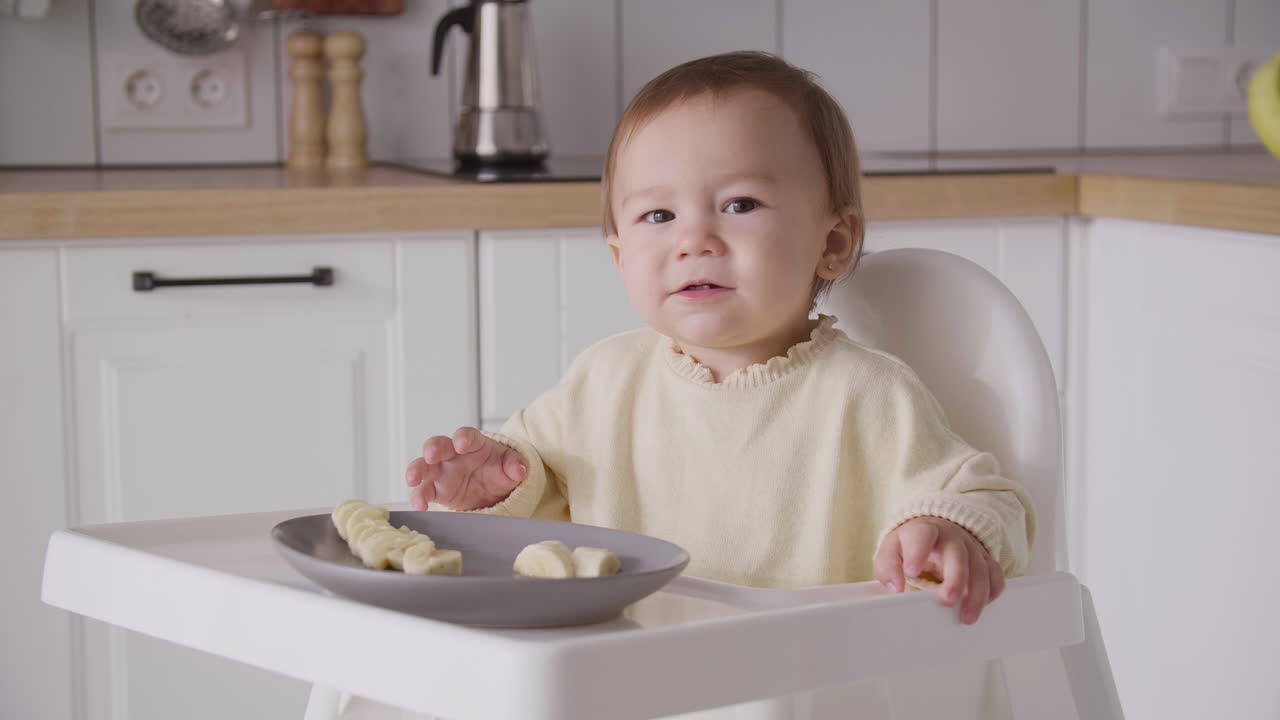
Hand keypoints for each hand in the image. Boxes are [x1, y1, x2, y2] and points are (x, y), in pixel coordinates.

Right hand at [405, 427, 527, 510]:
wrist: (494, 489)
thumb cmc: (499, 469)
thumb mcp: (511, 465)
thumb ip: (515, 465)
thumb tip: (520, 470)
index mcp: (473, 443)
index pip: (467, 436)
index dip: (463, 438)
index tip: (462, 443)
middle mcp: (453, 454)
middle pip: (439, 445)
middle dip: (433, 448)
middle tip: (431, 454)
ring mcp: (442, 471)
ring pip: (424, 466)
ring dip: (417, 470)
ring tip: (413, 480)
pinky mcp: (436, 489)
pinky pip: (423, 491)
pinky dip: (418, 497)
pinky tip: (418, 506)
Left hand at [874, 516, 1005, 623]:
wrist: (937, 532)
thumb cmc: (912, 545)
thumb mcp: (892, 549)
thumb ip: (888, 566)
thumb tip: (895, 588)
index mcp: (924, 531)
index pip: (922, 536)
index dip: (917, 553)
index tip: (911, 572)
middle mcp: (951, 537)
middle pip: (957, 555)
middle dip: (955, 579)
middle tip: (947, 601)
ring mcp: (971, 548)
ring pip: (980, 568)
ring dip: (975, 595)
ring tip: (966, 617)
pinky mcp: (985, 560)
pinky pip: (995, 575)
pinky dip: (992, 592)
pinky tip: (983, 607)